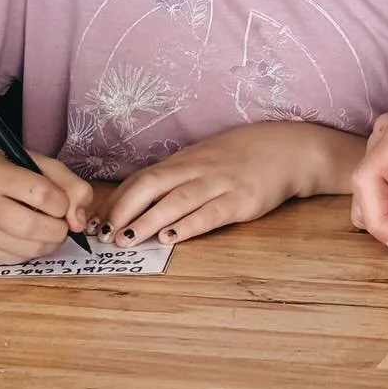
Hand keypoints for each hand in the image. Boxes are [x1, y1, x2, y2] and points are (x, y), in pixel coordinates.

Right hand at [0, 146, 94, 265]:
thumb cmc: (8, 169)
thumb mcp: (40, 164)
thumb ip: (70, 185)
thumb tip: (79, 223)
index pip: (42, 194)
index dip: (62, 203)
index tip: (62, 203)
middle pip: (32, 228)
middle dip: (58, 229)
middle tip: (61, 223)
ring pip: (26, 250)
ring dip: (48, 243)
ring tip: (47, 229)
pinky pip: (16, 260)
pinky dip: (30, 251)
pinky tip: (25, 236)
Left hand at [103, 122, 353, 245]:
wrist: (289, 149)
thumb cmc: (242, 156)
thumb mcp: (205, 159)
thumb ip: (177, 177)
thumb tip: (140, 200)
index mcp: (186, 160)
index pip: (143, 178)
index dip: (119, 200)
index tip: (98, 220)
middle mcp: (198, 169)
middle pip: (153, 186)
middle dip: (125, 209)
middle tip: (105, 233)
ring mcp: (221, 183)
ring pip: (177, 201)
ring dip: (149, 221)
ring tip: (128, 239)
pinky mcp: (242, 201)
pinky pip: (211, 213)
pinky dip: (189, 226)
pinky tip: (171, 238)